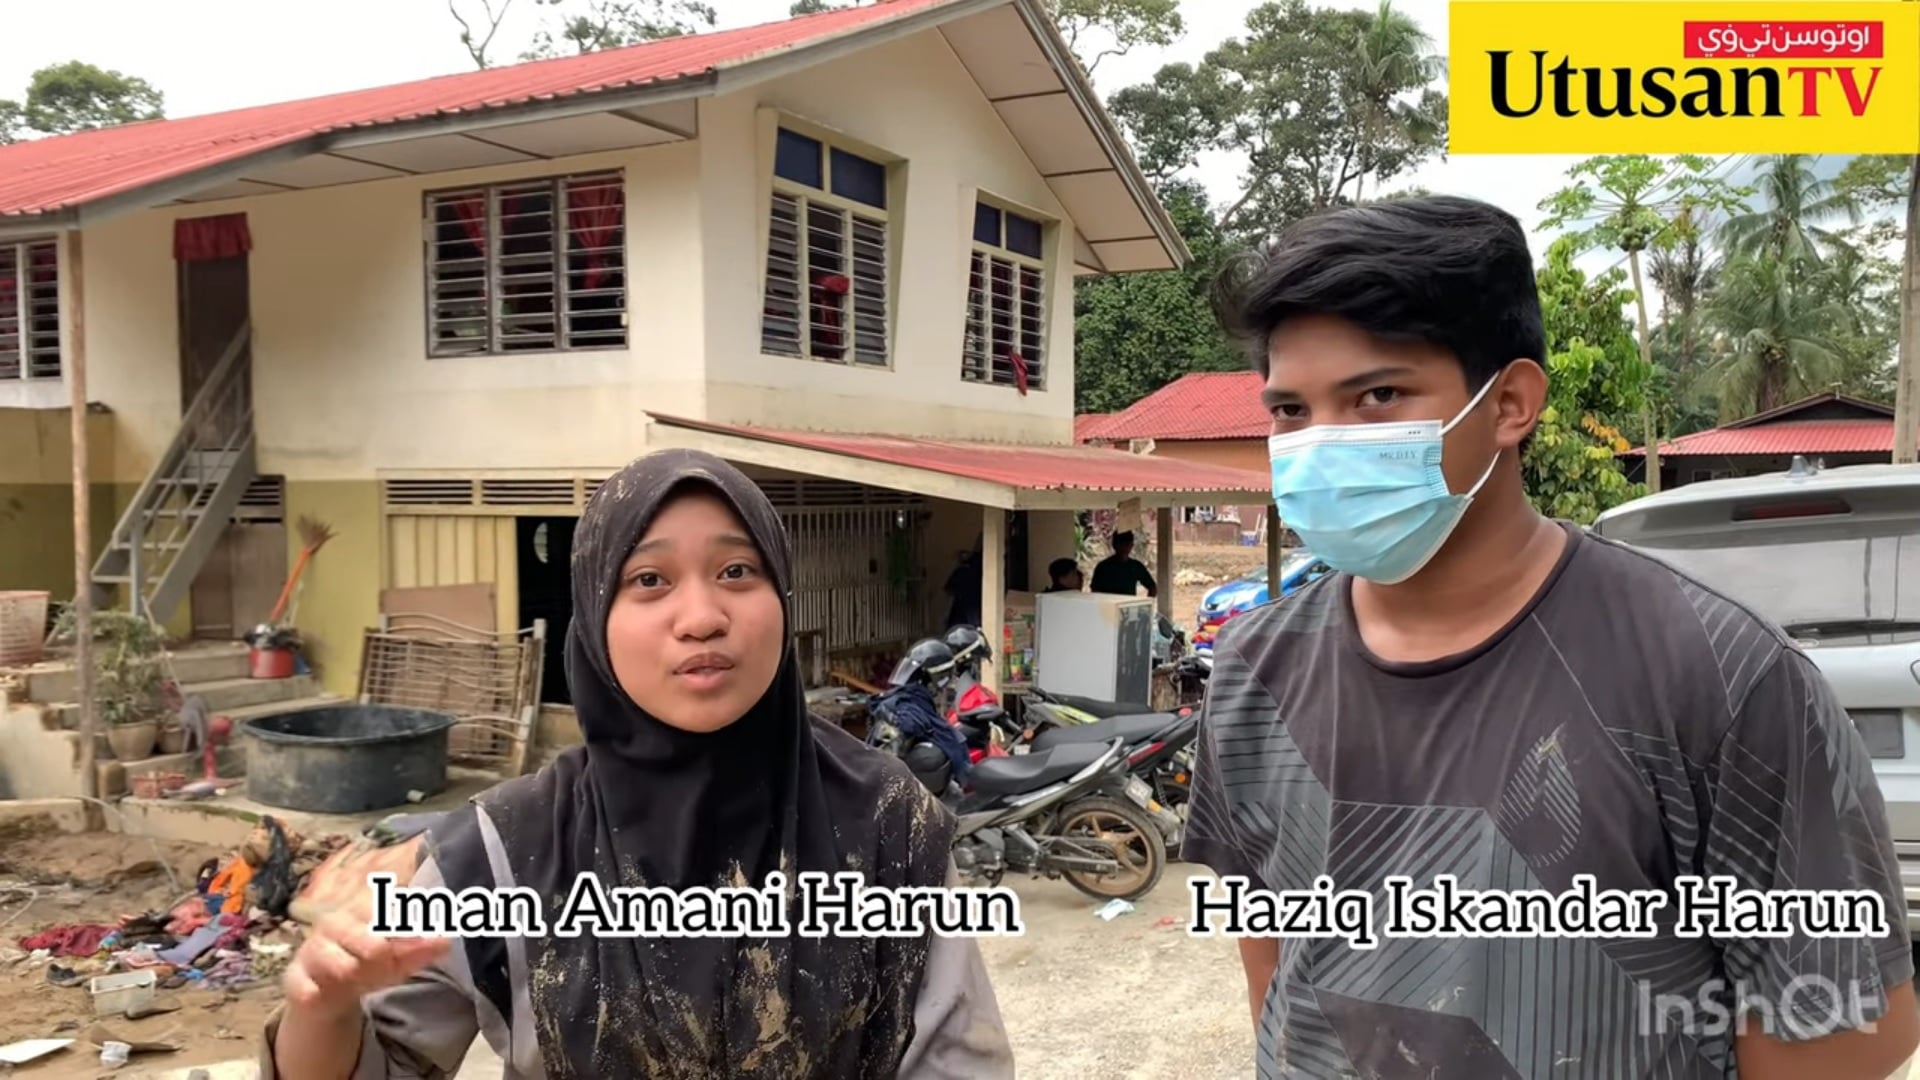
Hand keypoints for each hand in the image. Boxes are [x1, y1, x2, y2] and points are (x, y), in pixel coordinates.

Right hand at [283, 911, 448, 1017]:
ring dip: (349, 971)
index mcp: (361, 911)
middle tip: (382, 957)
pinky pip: (301, 984)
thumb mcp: (399, 959)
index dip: (402, 925)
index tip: (417, 934)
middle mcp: (334, 924)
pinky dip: (310, 991)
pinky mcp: (294, 977)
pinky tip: (317, 995)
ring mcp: (312, 950)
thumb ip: (421, 950)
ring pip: (335, 959)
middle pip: (361, 935)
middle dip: (375, 948)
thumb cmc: (369, 964)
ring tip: (354, 975)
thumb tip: (446, 941)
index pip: (383, 909)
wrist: (329, 991)